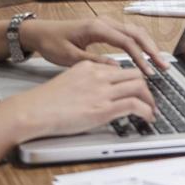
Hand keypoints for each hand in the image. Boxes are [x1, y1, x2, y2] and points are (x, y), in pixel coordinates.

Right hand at [15, 59, 157, 137]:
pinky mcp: (104, 108)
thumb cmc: (44, 102)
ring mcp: (102, 91)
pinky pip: (135, 105)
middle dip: (146, 87)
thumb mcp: (68, 82)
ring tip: (151, 110)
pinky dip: (146, 111)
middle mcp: (98, 75)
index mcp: (88, 67)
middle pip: (134, 73)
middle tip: (148, 99)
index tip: (136, 88)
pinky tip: (147, 118)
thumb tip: (96, 94)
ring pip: (139, 86)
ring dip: (150, 100)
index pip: (119, 68)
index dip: (131, 79)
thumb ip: (85, 83)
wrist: (34, 111)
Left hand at [20, 17, 167, 73]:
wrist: (40, 32)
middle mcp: (104, 22)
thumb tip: (116, 69)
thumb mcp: (70, 58)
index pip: (126, 42)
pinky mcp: (104, 28)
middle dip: (152, 50)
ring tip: (158, 62)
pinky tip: (144, 56)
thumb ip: (94, 63)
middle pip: (136, 33)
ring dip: (148, 46)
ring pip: (134, 31)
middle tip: (163, 66)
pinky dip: (139, 43)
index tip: (148, 72)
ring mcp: (105, 23)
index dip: (140, 57)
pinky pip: (127, 33)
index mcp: (96, 28)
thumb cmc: (52, 43)